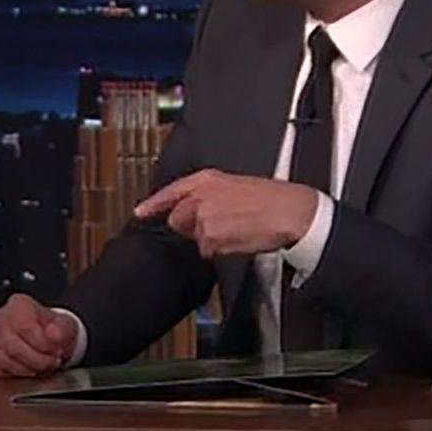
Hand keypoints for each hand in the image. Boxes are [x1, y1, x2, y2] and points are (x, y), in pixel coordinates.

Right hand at [0, 293, 77, 378]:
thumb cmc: (51, 329)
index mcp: (19, 304)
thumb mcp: (66, 325)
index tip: (57, 351)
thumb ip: (63, 328)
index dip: (44, 345)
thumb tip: (54, 334)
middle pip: (13, 346)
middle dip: (37, 360)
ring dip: (27, 368)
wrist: (43, 336)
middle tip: (51, 362)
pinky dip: (16, 372)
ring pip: (4, 359)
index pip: (26, 328)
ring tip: (41, 366)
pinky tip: (28, 368)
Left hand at [133, 169, 319, 259]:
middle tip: (221, 226)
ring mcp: (203, 217)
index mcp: (206, 179)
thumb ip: (208, 194)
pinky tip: (239, 238)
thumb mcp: (235, 185)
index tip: (140, 212)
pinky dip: (221, 250)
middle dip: (192, 228)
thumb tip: (196, 209)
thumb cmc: (272, 199)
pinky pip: (208, 251)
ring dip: (210, 240)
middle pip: (177, 221)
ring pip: (194, 238)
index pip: (170, 192)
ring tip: (236, 230)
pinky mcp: (210, 237)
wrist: (291, 211)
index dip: (153, 204)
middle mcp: (200, 196)